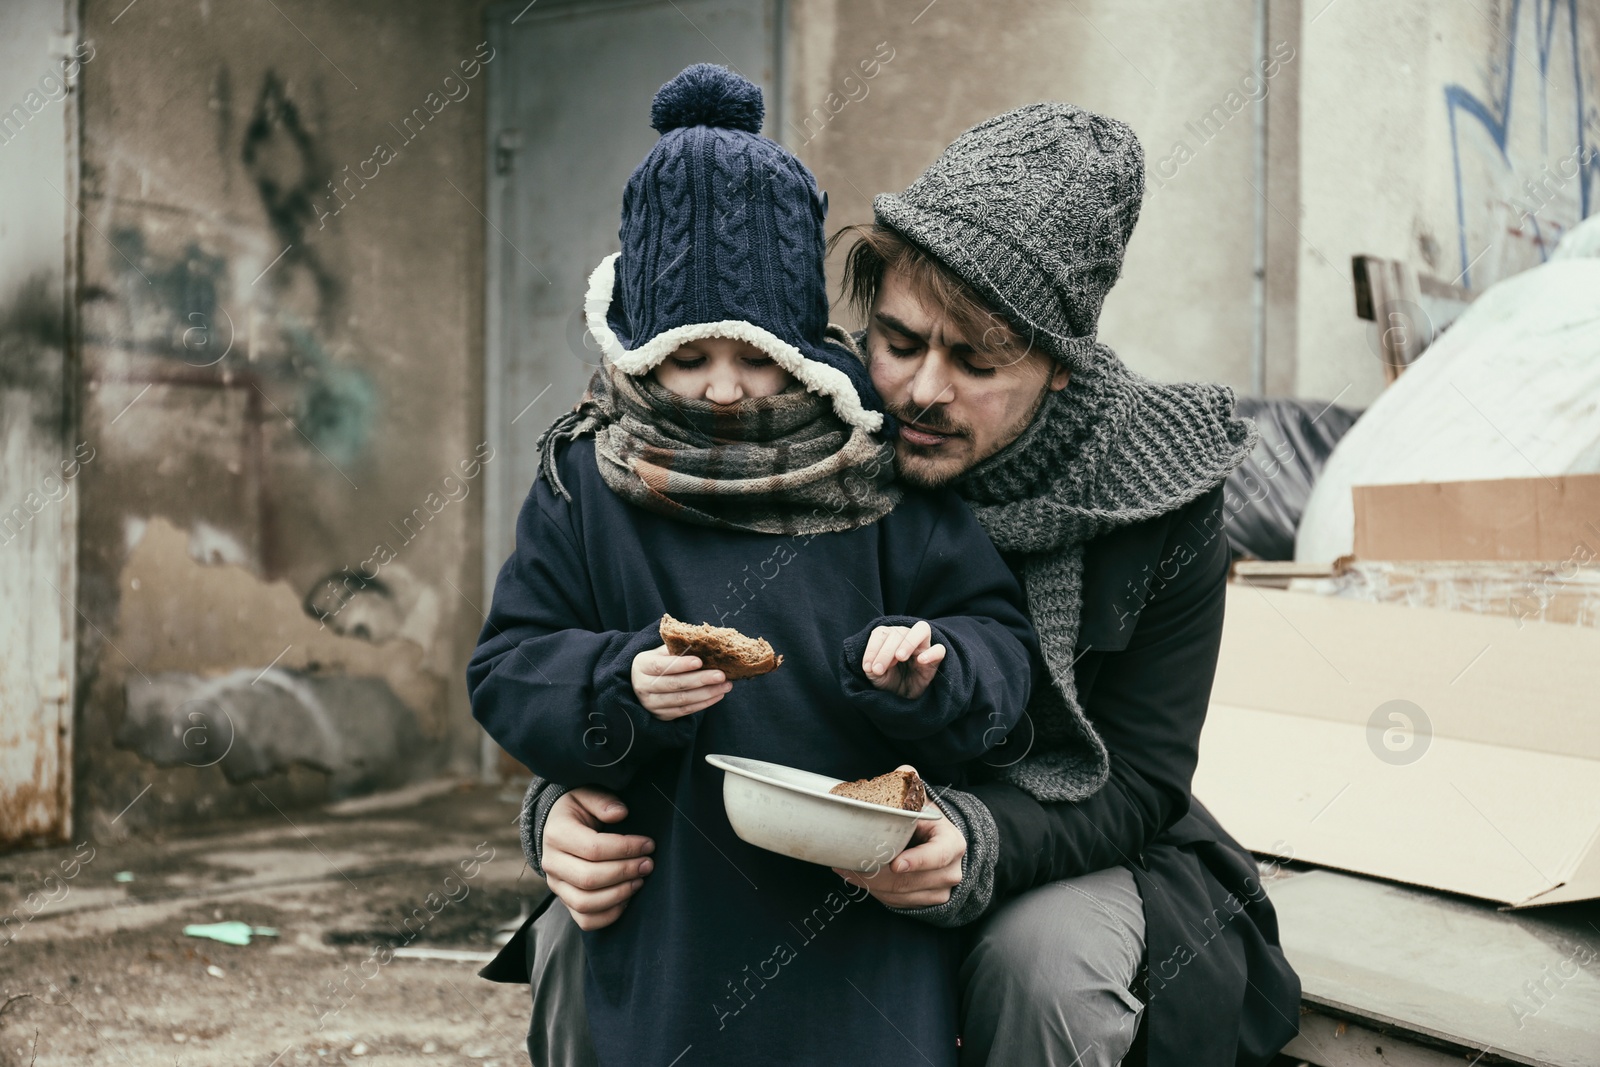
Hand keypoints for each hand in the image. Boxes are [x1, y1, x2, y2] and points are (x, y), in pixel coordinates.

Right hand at [542, 787, 655, 930]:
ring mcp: (556, 885)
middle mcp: (551, 862)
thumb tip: (620, 813)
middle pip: (589, 878)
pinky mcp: (564, 901)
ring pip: (586, 903)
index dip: (626, 848)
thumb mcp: (586, 794)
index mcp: (557, 833)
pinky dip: (609, 915)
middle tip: (648, 864)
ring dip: (619, 894)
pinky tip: (627, 899)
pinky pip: (585, 920)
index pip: (593, 848)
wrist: (559, 827)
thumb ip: (603, 801)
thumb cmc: (579, 810)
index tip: (648, 844)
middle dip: (625, 872)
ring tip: (640, 880)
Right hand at [631, 644, 730, 719]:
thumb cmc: (658, 663)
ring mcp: (652, 703)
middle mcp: (643, 686)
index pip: (660, 666)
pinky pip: (685, 711)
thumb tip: (702, 643)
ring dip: (707, 693)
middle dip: (700, 680)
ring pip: (682, 700)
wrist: (643, 684)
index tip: (700, 661)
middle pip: (674, 684)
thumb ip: (677, 648)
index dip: (680, 664)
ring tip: (725, 685)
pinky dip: (703, 703)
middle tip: (721, 675)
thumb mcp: (661, 652)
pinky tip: (718, 695)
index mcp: (642, 665)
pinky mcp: (662, 715)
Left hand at [833, 787, 964, 907]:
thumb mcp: (921, 800)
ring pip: (899, 894)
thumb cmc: (924, 820)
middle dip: (876, 873)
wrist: (937, 843)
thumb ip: (911, 783)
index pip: (936, 856)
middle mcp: (950, 871)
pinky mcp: (926, 903)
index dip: (916, 861)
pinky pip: (896, 902)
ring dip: (869, 883)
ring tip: (845, 867)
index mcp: (951, 843)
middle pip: (909, 879)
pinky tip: (857, 877)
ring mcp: (940, 891)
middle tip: (849, 861)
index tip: (895, 863)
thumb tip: (904, 771)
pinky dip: (874, 892)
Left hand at [861, 620, 945, 698]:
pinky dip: (931, 652)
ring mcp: (923, 646)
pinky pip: (939, 649)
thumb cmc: (889, 680)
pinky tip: (921, 661)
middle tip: (879, 669)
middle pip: (899, 632)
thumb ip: (871, 668)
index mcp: (889, 638)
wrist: (903, 697)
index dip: (873, 648)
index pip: (881, 632)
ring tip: (900, 657)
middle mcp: (906, 637)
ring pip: (922, 629)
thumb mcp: (875, 676)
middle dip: (886, 651)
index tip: (868, 667)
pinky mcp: (935, 660)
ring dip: (908, 642)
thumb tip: (871, 666)